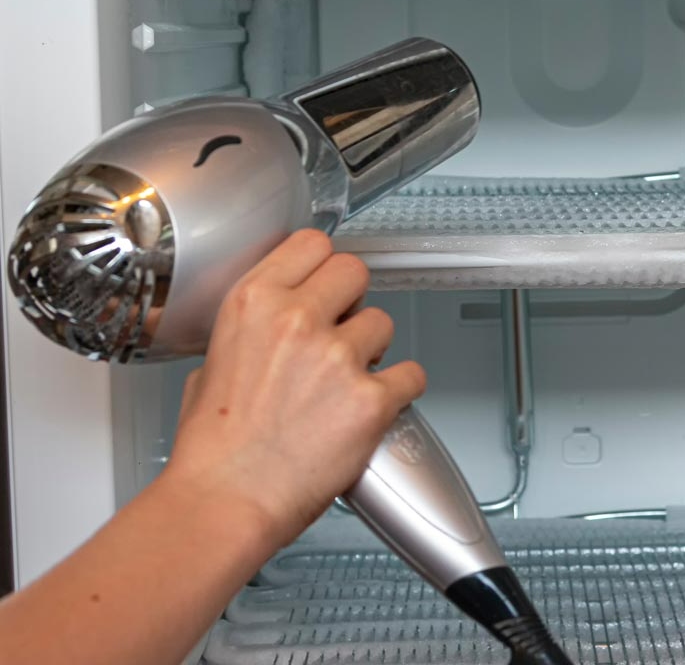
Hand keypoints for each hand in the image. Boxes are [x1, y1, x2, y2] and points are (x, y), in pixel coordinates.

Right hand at [164, 229, 425, 547]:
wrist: (225, 502)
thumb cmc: (213, 450)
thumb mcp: (210, 366)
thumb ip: (251, 334)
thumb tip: (273, 330)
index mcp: (254, 303)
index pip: (313, 245)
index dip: (323, 266)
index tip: (326, 283)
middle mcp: (297, 320)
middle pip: (355, 272)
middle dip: (352, 301)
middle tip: (342, 330)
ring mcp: (338, 358)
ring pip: (384, 322)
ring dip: (373, 349)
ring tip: (347, 382)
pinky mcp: (371, 399)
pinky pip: (411, 373)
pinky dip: (402, 388)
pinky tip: (378, 403)